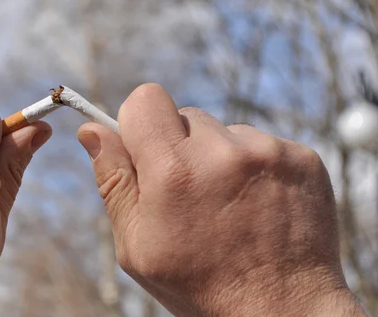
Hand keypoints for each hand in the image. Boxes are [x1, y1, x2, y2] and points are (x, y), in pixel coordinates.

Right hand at [78, 84, 364, 316]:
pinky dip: (253, 166)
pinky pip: (261, 142)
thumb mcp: (137, 244)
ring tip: (227, 205)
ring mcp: (269, 152)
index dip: (138, 122)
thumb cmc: (200, 285)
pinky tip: (255, 204)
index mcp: (173, 172)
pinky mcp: (302, 157)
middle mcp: (223, 152)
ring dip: (218, 157)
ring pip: (224, 130)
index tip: (145, 150)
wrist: (283, 311)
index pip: (145, 100)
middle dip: (179, 146)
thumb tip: (91, 130)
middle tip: (189, 192)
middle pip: (185, 115)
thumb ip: (113, 180)